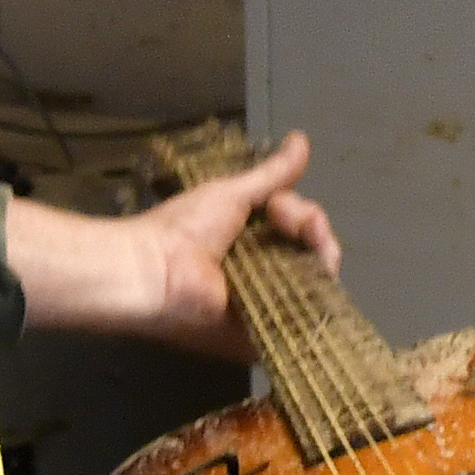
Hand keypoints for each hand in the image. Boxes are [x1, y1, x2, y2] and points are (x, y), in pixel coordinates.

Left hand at [3, 132, 339, 357]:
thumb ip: (271, 174)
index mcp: (251, 239)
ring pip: (314, 283)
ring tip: (316, 253)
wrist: (154, 273)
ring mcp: (265, 304)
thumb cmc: (184, 230)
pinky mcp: (264, 335)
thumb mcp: (231, 193)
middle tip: (308, 231)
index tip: (281, 207)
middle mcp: (262, 271)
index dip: (303, 214)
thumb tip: (301, 139)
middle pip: (312, 252)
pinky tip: (319, 285)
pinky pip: (301, 322)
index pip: (299, 226)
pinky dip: (314, 302)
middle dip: (317, 234)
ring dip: (320, 263)